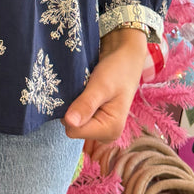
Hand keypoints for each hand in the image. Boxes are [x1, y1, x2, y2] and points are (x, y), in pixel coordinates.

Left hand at [63, 27, 148, 161]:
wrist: (125, 59)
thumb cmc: (116, 70)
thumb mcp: (101, 85)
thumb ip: (86, 104)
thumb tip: (69, 123)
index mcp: (110, 130)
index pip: (74, 130)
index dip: (71, 112)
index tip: (80, 93)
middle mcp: (105, 134)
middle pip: (72, 128)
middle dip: (73, 108)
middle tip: (83, 90)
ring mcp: (99, 128)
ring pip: (72, 122)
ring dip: (73, 105)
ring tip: (84, 90)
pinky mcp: (94, 120)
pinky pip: (76, 117)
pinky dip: (75, 104)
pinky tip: (83, 93)